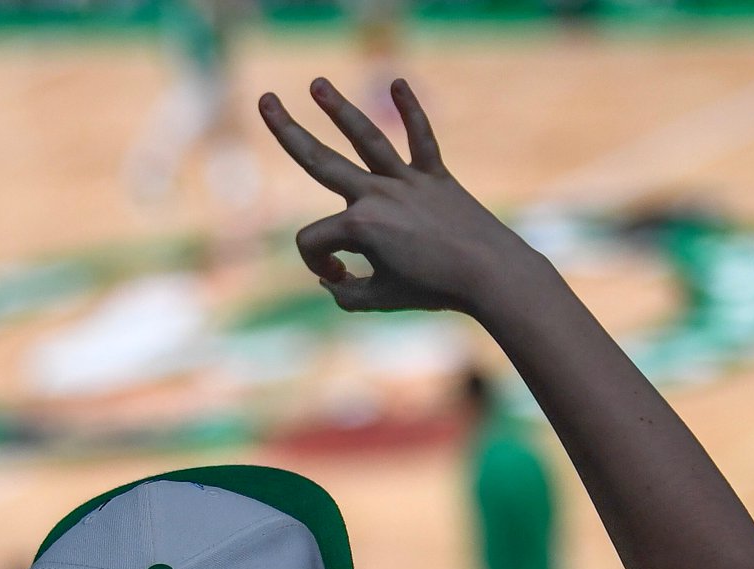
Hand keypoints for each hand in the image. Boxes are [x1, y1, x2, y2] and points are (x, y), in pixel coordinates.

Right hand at [259, 77, 537, 316]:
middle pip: (319, 160)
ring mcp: (406, 181)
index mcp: (358, 226)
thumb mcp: (380, 300)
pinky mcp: (435, 176)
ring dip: (339, 108)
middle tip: (265, 100)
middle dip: (287, 131)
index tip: (341, 278)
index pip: (312, 241)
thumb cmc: (433, 290)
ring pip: (365, 137)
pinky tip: (398, 83)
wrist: (489, 274)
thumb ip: (346, 294)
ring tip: (317, 84)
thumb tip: (332, 280)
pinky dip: (411, 111)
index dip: (318, 264)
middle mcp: (377, 194)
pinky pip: (421, 138)